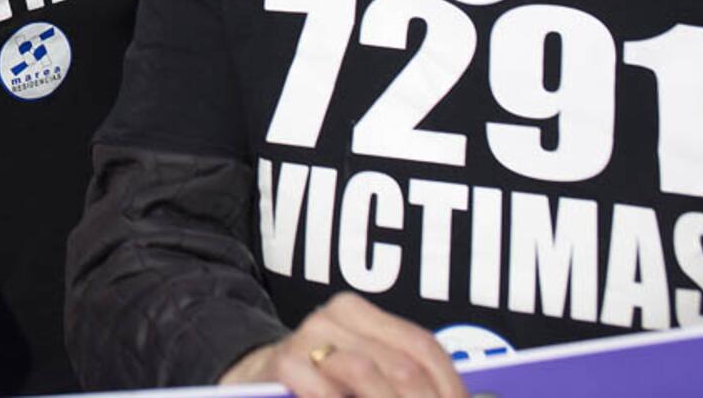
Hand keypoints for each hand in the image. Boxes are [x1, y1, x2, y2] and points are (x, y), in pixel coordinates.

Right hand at [219, 293, 464, 397]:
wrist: (252, 380)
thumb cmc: (320, 384)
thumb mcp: (364, 373)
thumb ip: (398, 380)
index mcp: (360, 313)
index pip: (423, 346)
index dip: (450, 385)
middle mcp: (334, 316)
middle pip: (402, 366)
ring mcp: (307, 338)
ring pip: (366, 374)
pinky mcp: (284, 364)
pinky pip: (324, 390)